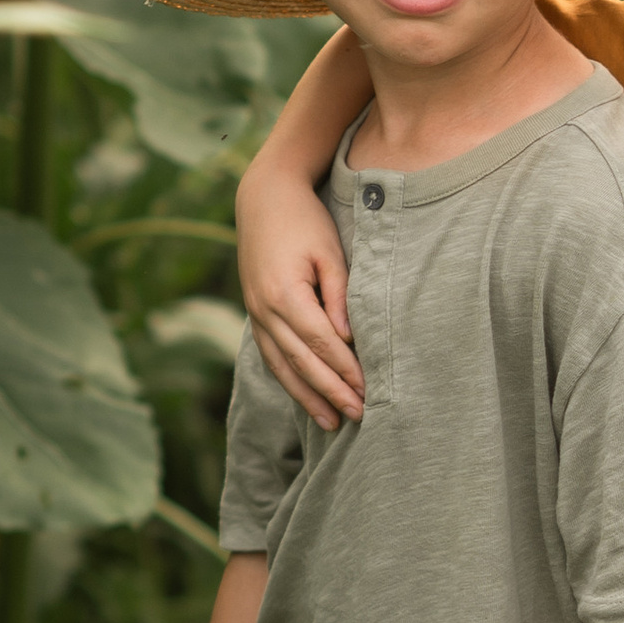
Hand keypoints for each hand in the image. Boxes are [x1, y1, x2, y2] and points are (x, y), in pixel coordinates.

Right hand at [235, 168, 362, 427]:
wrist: (263, 199)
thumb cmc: (305, 222)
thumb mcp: (330, 252)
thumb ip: (340, 296)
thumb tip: (348, 339)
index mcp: (284, 293)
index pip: (322, 343)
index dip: (346, 371)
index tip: (369, 392)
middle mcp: (264, 309)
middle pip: (302, 362)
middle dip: (331, 393)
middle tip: (359, 418)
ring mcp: (255, 313)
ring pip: (282, 366)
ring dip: (308, 396)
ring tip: (331, 424)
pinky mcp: (254, 313)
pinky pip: (271, 356)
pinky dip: (289, 380)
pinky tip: (305, 397)